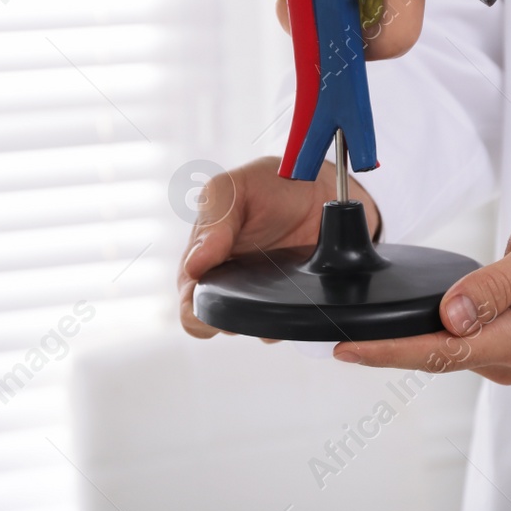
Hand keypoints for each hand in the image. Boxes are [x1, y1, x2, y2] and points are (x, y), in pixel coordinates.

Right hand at [177, 156, 381, 337]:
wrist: (320, 183)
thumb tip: (194, 265)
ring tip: (281, 289)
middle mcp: (231, 282)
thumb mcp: (231, 189)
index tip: (215, 306)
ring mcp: (266, 291)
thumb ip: (212, 220)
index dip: (197, 314)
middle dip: (232, 321)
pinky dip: (295, 316)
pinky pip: (292, 320)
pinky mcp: (298, 295)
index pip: (190, 306)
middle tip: (252, 297)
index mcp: (204, 260)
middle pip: (221, 324)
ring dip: (266, 320)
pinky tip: (302, 295)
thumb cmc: (268, 183)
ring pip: (257, 327)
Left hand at [331, 201, 510, 383]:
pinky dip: (423, 334)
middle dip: (385, 349)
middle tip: (334, 341)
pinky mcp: (498, 339)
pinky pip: (452, 341)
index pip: (443, 352)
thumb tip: (453, 316)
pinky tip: (396, 328)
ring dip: (401, 343)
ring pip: (440, 350)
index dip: (390, 352)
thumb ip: (494, 287)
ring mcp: (504, 351)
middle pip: (434, 356)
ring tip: (355, 336)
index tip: (348, 350)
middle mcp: (510, 356)